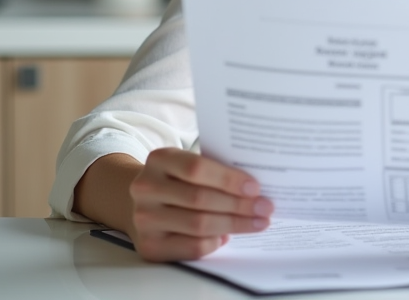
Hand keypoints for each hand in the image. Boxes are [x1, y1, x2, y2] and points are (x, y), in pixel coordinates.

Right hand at [128, 148, 272, 261]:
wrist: (143, 204)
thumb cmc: (177, 182)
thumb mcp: (187, 166)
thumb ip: (213, 171)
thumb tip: (255, 189)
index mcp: (159, 160)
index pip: (196, 168)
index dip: (228, 179)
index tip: (255, 187)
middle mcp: (146, 188)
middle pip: (200, 199)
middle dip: (239, 205)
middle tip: (265, 208)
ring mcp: (144, 219)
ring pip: (198, 225)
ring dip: (234, 225)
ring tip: (257, 222)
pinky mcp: (149, 246)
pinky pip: (191, 247)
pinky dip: (215, 242)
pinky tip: (228, 236)